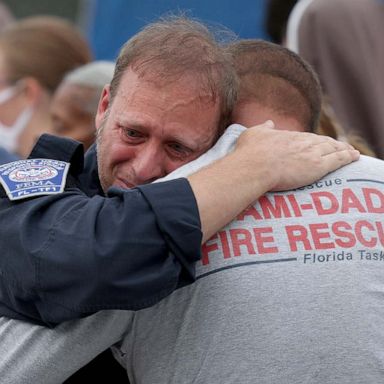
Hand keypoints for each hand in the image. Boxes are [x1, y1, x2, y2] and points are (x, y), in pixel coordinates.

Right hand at [235, 120, 359, 190]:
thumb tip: (269, 122)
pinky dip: (348, 157)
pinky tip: (355, 156)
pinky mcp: (317, 166)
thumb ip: (264, 128)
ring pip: (333, 149)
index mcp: (288, 136)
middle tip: (340, 146)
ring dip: (343, 149)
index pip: (306, 138)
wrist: (255, 166)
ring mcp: (311, 153)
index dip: (314, 140)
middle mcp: (302, 142)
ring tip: (350, 151)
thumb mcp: (254, 133)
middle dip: (332, 143)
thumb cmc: (249, 152)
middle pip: (322, 141)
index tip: (319, 142)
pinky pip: (338, 160)